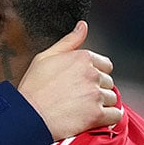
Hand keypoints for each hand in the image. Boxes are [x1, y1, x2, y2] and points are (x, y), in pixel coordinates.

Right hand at [17, 21, 119, 139]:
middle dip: (98, 89)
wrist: (28, 116)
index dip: (95, 74)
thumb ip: (69, 41)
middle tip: (80, 97)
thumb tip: (82, 26)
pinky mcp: (97, 114)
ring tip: (84, 108)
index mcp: (82, 58)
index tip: (83, 82)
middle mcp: (92, 74)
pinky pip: (115, 115)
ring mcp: (95, 95)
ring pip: (112, 98)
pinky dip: (108, 118)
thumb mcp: (45, 57)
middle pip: (108, 82)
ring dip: (102, 104)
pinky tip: (96, 118)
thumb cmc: (33, 89)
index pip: (105, 65)